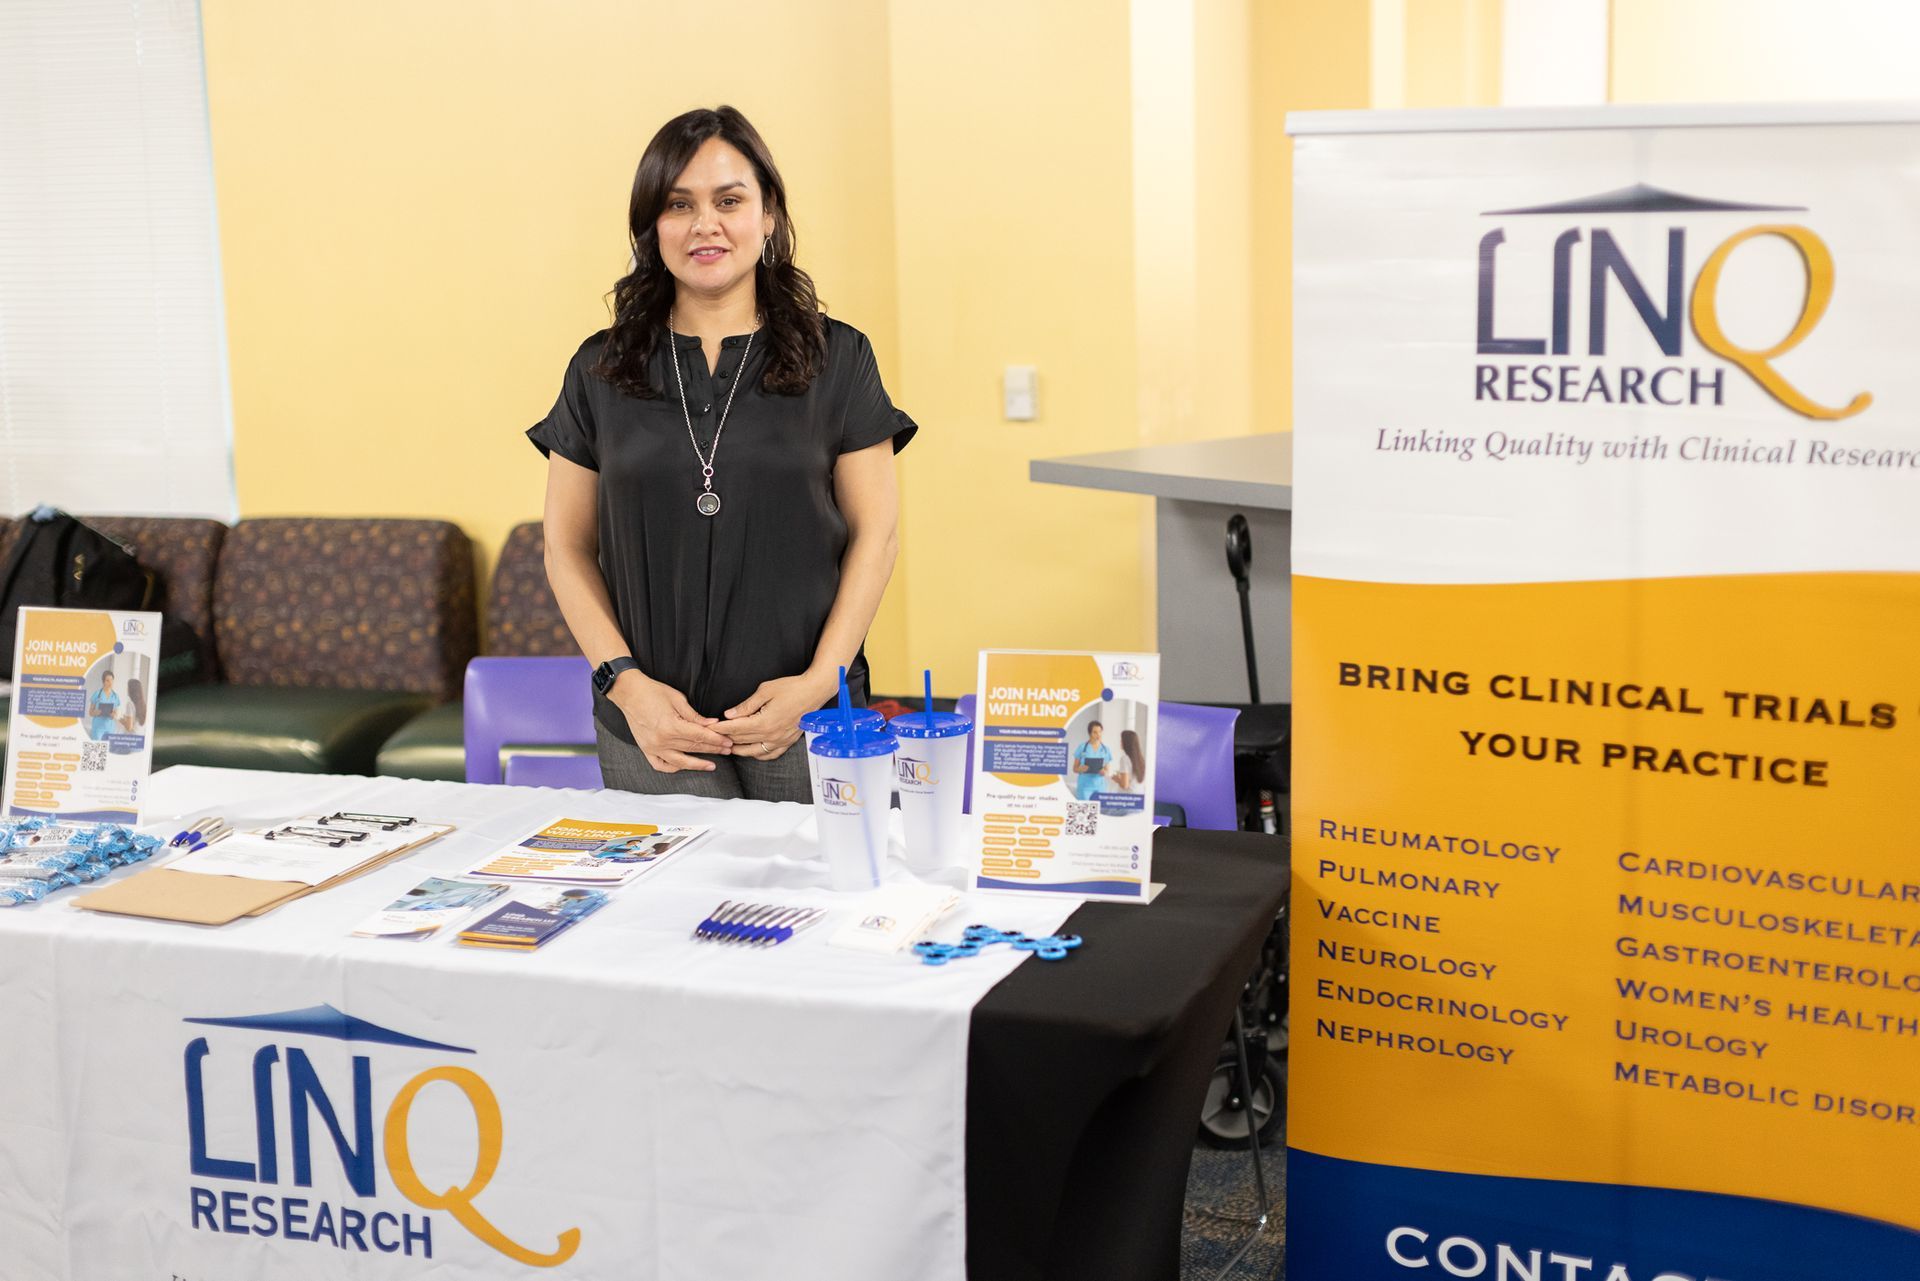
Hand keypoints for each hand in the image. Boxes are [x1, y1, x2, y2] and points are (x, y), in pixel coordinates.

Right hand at [609, 673, 733, 772]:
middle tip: (727, 750)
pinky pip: (661, 765)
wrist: (629, 693)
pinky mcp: (646, 749)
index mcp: (671, 726)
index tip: (728, 742)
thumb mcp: (677, 699)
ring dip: (697, 764)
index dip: (716, 740)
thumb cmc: (653, 692)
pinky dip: (673, 768)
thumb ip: (695, 716)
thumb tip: (712, 724)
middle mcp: (662, 740)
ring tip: (711, 765)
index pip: (700, 736)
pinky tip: (684, 766)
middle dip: (713, 749)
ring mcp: (653, 747)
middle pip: (693, 748)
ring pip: (680, 762)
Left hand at [721, 670, 837, 761]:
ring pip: (753, 751)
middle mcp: (771, 735)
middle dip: (726, 738)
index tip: (710, 727)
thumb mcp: (765, 691)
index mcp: (764, 722)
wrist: (814, 692)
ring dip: (739, 749)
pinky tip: (751, 752)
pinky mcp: (787, 741)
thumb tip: (730, 714)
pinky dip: (758, 755)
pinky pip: (770, 754)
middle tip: (714, 736)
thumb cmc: (792, 688)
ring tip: (728, 746)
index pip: (735, 729)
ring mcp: (780, 740)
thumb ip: (746, 705)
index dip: (720, 728)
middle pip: (742, 740)